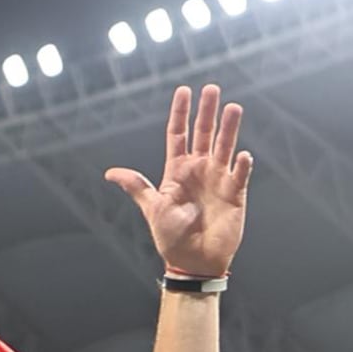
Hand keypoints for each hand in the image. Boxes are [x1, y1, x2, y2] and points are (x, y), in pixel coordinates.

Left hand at [106, 85, 251, 280]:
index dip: (181, 113)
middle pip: (204, 134)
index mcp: (178, 170)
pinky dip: (242, 165)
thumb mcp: (152, 208)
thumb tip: (110, 173)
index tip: (184, 90)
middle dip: (208, 111)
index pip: (179, 134)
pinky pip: (240, 175)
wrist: (193, 262)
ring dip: (229, 129)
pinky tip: (242, 154)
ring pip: (225, 147)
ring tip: (233, 108)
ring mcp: (218, 180)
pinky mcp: (235, 194)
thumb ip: (137, 187)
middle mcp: (199, 170)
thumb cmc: (171, 237)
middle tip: (212, 89)